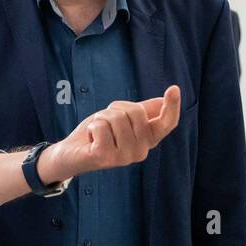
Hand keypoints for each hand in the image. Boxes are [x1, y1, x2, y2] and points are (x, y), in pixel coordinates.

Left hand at [41, 85, 181, 181]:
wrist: (71, 153)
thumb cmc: (97, 133)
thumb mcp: (121, 118)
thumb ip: (142, 111)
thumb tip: (162, 100)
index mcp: (147, 141)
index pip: (166, 124)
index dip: (172, 106)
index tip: (174, 88)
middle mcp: (140, 152)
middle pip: (136, 112)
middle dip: (116, 109)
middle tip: (105, 122)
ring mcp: (124, 157)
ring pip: (117, 118)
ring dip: (101, 118)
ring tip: (97, 131)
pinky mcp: (106, 157)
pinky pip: (101, 126)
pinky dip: (92, 127)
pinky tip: (90, 139)